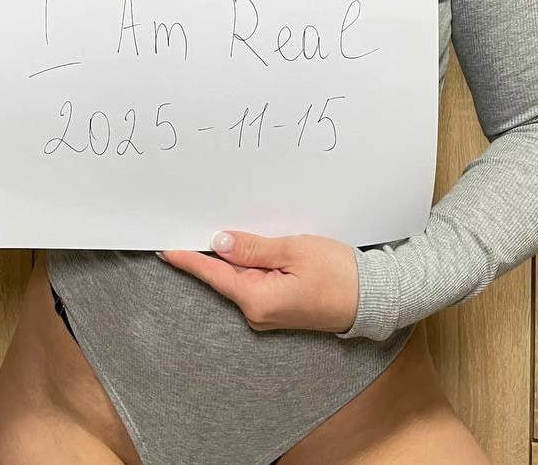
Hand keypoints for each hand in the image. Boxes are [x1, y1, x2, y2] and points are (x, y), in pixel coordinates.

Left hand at [158, 230, 359, 333]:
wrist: (372, 297)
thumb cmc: (338, 273)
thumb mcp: (294, 251)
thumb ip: (254, 248)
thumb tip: (219, 242)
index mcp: (257, 299)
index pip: (213, 275)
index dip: (188, 259)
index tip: (165, 248)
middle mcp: (257, 312)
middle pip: (223, 277)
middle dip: (209, 252)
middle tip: (192, 224)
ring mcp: (268, 313)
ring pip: (238, 279)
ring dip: (231, 257)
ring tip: (220, 230)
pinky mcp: (278, 307)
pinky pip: (253, 283)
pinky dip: (247, 266)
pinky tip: (247, 249)